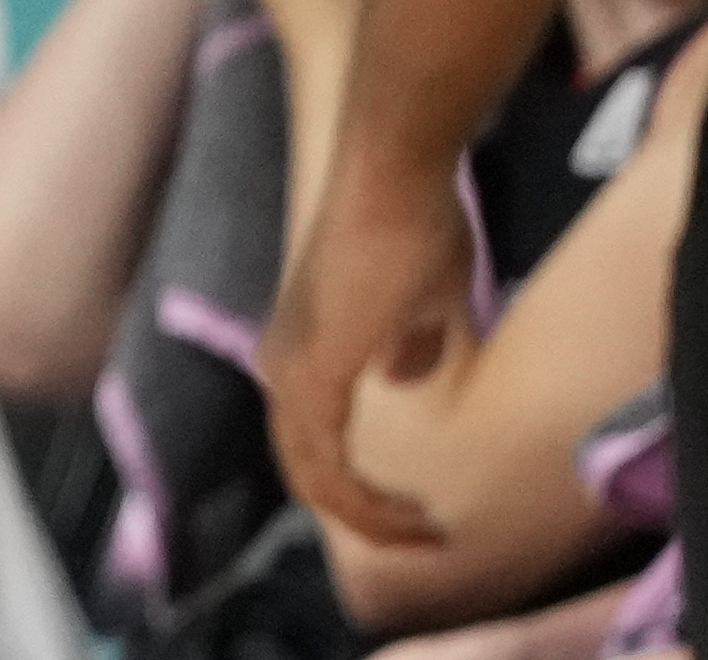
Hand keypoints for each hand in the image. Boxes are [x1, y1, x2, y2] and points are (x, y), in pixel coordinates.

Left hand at [260, 147, 474, 547]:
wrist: (395, 171)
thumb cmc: (414, 220)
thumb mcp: (425, 296)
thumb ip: (414, 342)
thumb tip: (406, 372)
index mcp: (300, 346)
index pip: (317, 440)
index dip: (363, 484)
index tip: (423, 506)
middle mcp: (281, 362)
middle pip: (309, 470)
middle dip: (367, 515)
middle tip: (425, 535)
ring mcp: (290, 370)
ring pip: (315, 479)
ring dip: (372, 518)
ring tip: (426, 532)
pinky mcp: (311, 376)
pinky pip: (329, 470)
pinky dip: (366, 504)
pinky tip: (409, 516)